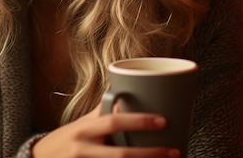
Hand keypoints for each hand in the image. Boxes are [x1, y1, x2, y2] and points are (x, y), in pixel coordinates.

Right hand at [31, 105, 180, 157]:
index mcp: (84, 130)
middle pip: (122, 156)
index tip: (162, 121)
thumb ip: (102, 113)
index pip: (113, 122)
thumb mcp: (81, 124)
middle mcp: (84, 150)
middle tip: (175, 151)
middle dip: (151, 155)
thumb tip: (124, 92)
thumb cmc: (67, 140)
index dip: (138, 121)